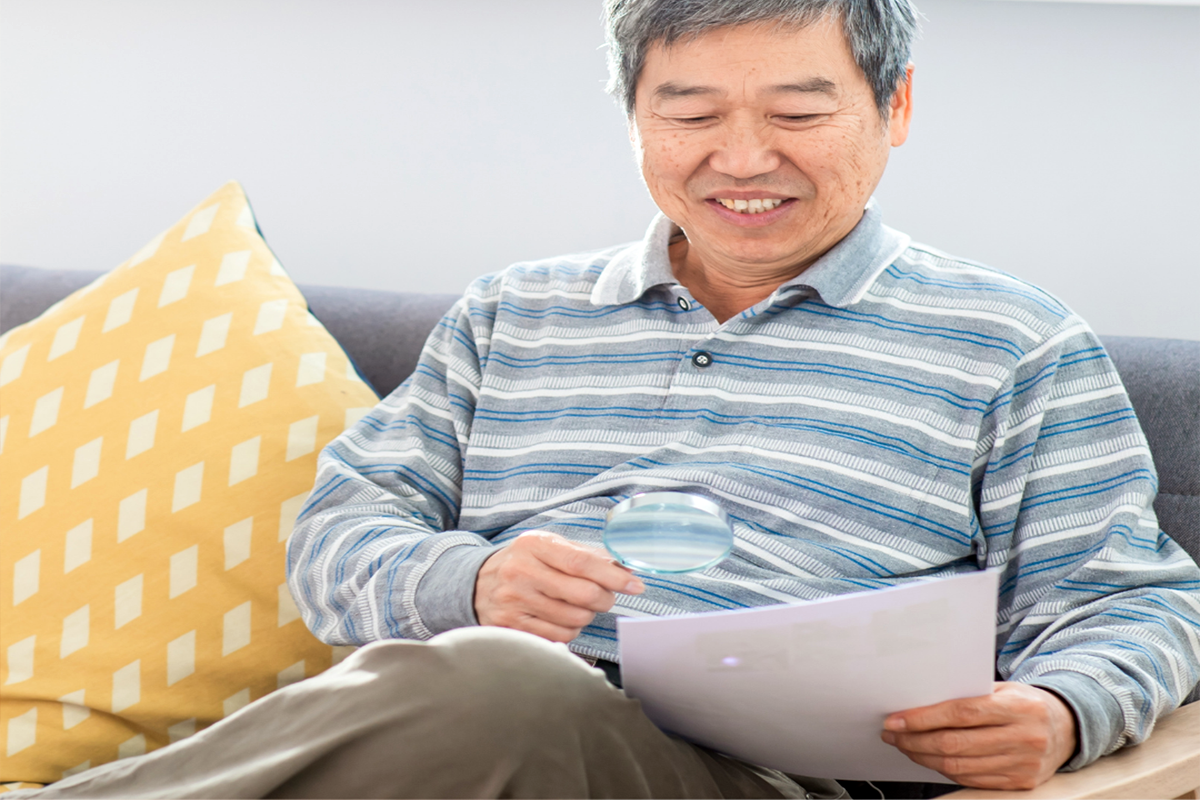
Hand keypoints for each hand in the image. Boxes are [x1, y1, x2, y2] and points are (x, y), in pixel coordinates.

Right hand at [474, 531, 644, 642]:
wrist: (476, 583)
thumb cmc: (523, 563)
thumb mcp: (548, 547)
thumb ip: (585, 555)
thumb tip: (624, 569)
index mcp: (534, 545)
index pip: (581, 563)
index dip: (613, 576)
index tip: (635, 585)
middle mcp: (521, 572)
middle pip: (583, 594)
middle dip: (605, 598)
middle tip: (606, 596)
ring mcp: (515, 602)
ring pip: (575, 619)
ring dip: (587, 615)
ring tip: (577, 604)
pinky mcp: (512, 626)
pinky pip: (560, 636)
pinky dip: (570, 629)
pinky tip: (561, 616)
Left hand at [881, 682, 1077, 789]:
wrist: (1068, 728)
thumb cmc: (1025, 703)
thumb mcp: (1004, 689)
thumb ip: (969, 694)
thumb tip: (919, 702)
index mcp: (1018, 707)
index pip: (961, 713)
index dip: (923, 718)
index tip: (896, 719)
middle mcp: (1023, 737)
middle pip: (956, 744)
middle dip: (915, 740)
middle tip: (893, 733)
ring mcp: (1023, 764)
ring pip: (960, 767)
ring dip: (924, 757)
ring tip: (906, 745)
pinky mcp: (1021, 783)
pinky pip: (972, 780)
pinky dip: (945, 771)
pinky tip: (930, 759)